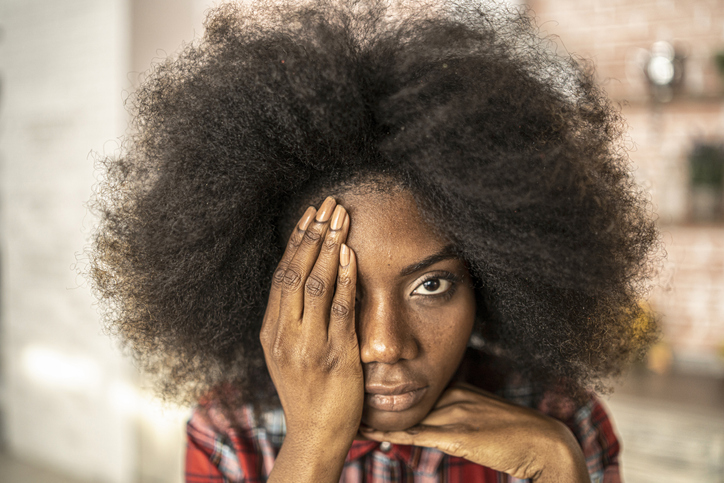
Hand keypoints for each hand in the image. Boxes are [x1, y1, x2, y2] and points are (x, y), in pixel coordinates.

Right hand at [260, 197, 362, 481]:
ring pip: (314, 285)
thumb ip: (292, 321)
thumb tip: (304, 282)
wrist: (315, 434)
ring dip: (328, 247)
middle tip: (327, 203)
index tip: (309, 214)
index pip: (281, 275)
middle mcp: (284, 334)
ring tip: (340, 218)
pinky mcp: (334, 355)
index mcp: (271, 331)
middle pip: (294, 273)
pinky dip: (344, 278)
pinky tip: (350, 254)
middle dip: (312, 234)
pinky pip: (339, 309)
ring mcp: (307, 345)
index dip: (295, 242)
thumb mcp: (287, 354)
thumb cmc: (306, 392)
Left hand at [361, 382, 589, 481]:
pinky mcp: (459, 435)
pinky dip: (393, 433)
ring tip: (345, 411)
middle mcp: (451, 396)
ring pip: (405, 412)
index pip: (411, 382)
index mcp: (456, 388)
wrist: (544, 442)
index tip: (357, 380)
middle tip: (339, 390)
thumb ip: (453, 412)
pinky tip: (371, 433)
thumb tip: (425, 419)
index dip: (384, 384)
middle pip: (402, 392)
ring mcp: (455, 414)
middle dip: (371, 393)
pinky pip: (419, 434)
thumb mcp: (479, 412)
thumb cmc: (513, 430)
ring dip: (374, 413)